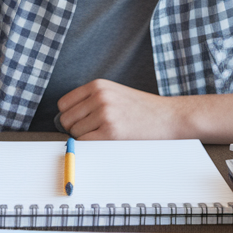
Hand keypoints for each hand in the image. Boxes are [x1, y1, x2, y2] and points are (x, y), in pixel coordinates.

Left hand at [57, 79, 178, 139]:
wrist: (169, 117)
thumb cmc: (142, 109)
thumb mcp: (115, 93)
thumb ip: (91, 100)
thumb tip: (63, 119)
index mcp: (98, 85)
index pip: (64, 104)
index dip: (71, 116)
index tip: (82, 122)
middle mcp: (99, 97)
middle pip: (66, 120)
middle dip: (76, 128)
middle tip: (95, 131)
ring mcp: (105, 114)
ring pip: (75, 133)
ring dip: (86, 138)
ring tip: (107, 135)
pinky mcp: (111, 133)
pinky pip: (85, 143)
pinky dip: (91, 147)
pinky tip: (107, 142)